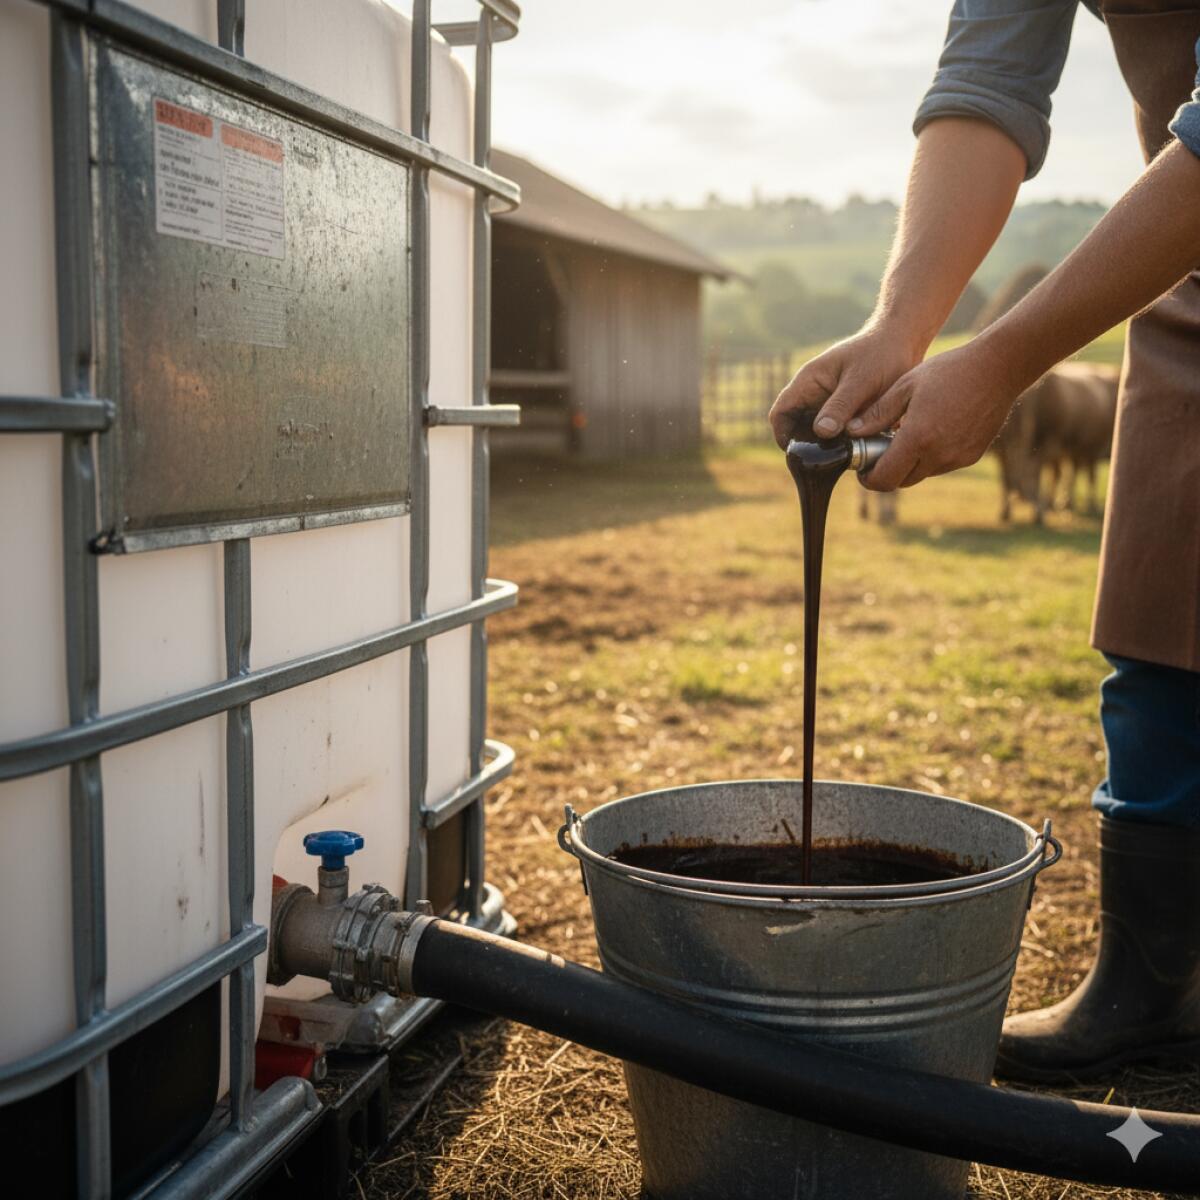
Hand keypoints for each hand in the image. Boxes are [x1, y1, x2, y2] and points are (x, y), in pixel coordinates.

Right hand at [768, 324, 924, 449]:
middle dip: (807, 448)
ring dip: (827, 448)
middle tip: (825, 465)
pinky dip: (843, 445)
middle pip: (796, 428)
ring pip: (817, 434)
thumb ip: (841, 405)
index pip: (781, 413)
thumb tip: (821, 432)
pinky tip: (858, 452)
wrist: (903, 342)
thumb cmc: (881, 354)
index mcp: (809, 382)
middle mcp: (814, 394)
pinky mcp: (845, 412)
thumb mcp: (862, 380)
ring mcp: (829, 404)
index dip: (784, 436)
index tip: (802, 455)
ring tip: (844, 460)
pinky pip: (836, 434)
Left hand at [855, 338, 1023, 490]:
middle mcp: (939, 455)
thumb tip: (851, 432)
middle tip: (880, 450)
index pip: (885, 478)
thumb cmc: (949, 371)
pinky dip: (930, 457)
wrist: (999, 368)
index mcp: (918, 438)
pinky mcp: (971, 456)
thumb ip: (877, 413)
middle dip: (887, 471)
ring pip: (921, 474)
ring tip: (905, 436)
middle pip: (901, 481)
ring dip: (909, 463)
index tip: (863, 469)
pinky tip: (930, 431)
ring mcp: (957, 458)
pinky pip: (941, 465)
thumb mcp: (905, 385)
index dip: (869, 479)